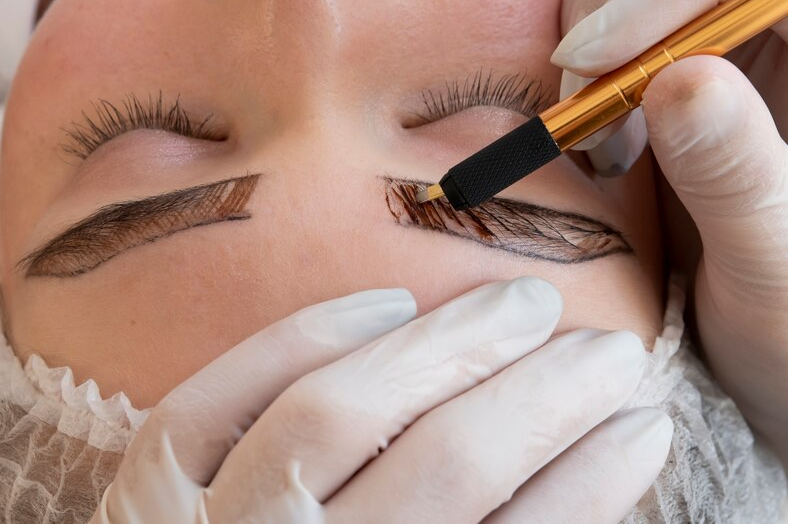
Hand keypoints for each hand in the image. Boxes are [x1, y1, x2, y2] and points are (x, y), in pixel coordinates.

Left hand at [91, 278, 671, 522]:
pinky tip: (387, 302)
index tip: (646, 422)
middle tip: (606, 350)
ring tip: (522, 304)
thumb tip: (584, 471)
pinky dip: (304, 337)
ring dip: (446, 345)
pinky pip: (217, 395)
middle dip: (542, 397)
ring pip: (336, 412)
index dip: (594, 480)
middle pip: (443, 465)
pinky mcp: (145, 488)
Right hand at [552, 0, 787, 461]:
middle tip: (582, 101)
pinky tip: (595, 116)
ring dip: (598, 23)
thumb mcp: (774, 270)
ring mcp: (753, 35)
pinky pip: (626, 2)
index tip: (593, 58)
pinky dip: (587, 45)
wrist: (779, 356)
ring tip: (596, 127)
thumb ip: (737, 175)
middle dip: (624, 0)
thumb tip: (681, 79)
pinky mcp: (704, 55)